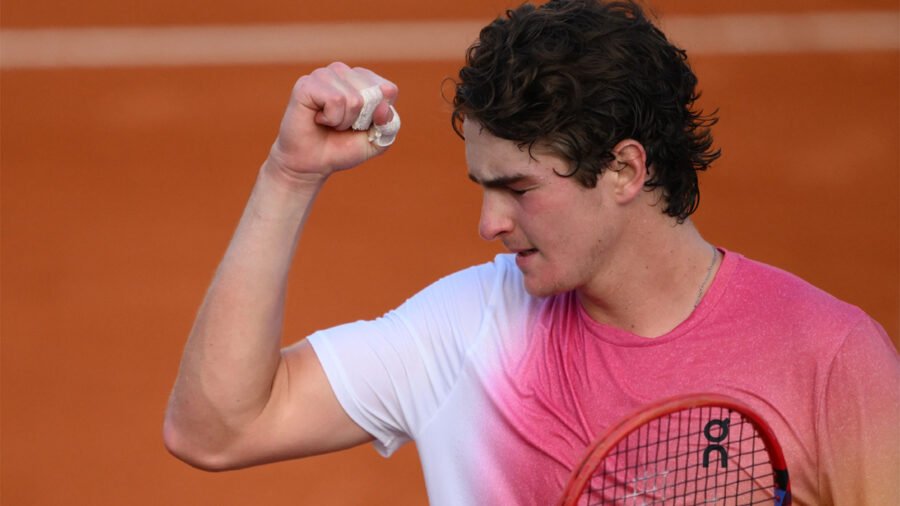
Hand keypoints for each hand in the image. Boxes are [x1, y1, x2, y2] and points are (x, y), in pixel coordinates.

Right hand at [266, 62, 398, 182]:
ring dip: (344, 121)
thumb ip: (390, 125)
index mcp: (362, 79)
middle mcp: (343, 72)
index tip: (362, 125)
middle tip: (342, 125)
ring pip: (354, 99)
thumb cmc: (342, 148)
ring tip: (330, 123)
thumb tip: (384, 108)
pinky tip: (319, 119)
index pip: (388, 90)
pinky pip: (336, 100)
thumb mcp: (376, 141)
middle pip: (373, 93)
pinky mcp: (307, 84)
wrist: (311, 164)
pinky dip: (331, 118)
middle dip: (361, 120)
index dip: (379, 116)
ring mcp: (324, 75)